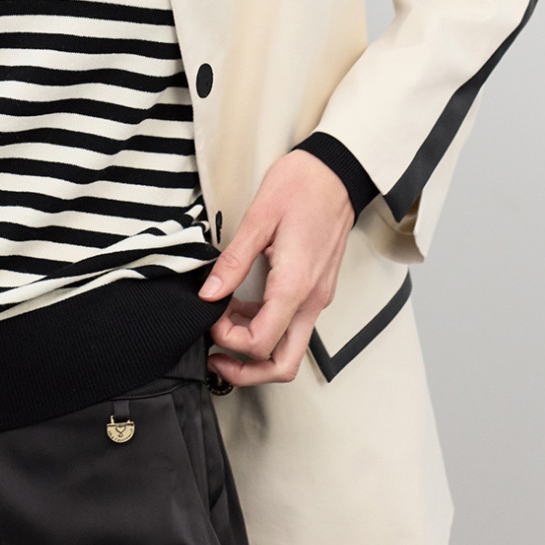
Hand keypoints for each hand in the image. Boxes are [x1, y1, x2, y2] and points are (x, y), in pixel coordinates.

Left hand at [197, 149, 354, 385]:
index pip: (262, 343)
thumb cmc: (302, 187)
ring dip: (254, 350)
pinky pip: (292, 325)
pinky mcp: (316, 290)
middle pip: (283, 364)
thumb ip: (232, 262)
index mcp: (296, 285)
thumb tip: (208, 293)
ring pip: (289, 349)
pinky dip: (266, 328)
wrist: (337, 173)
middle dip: (247, 372)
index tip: (210, 319)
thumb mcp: (259, 218)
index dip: (229, 340)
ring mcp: (317, 297)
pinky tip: (240, 308)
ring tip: (223, 327)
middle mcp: (312, 300)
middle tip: (216, 357)